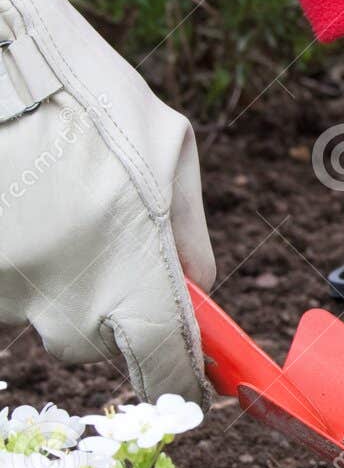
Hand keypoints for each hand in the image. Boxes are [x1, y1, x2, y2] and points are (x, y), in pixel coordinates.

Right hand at [0, 0, 213, 401]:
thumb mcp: (169, 151)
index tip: (183, 377)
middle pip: (89, 345)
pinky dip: (12, 259)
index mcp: (131, 265)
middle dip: (103, 313)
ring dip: (46, 280)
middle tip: (99, 247)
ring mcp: (4, 283)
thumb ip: (188, 234)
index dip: (175, 376)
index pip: (161, 363)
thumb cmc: (88, 90)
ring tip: (47, 206)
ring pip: (34, 314)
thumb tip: (200, 292)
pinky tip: (15, 204)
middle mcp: (63, 291)